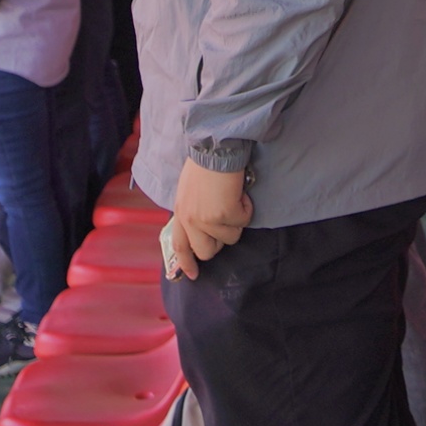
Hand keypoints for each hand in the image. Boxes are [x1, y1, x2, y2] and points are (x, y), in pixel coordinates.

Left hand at [163, 160, 250, 279]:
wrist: (216, 149)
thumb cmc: (205, 164)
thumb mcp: (188, 191)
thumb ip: (192, 210)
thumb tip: (203, 226)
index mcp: (180, 213)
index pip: (179, 247)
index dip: (187, 264)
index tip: (192, 275)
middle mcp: (190, 220)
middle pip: (207, 251)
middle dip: (221, 241)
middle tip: (227, 221)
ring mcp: (206, 220)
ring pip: (230, 238)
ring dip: (237, 221)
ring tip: (233, 199)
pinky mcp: (225, 214)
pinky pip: (244, 220)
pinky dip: (246, 207)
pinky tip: (240, 192)